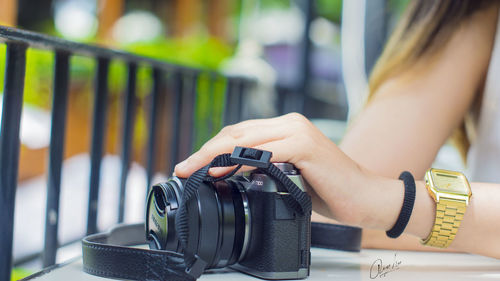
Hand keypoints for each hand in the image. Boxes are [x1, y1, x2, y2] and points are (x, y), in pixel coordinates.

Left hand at [174, 113, 391, 226]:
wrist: (365, 198)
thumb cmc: (327, 189)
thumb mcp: (287, 175)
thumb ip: (263, 167)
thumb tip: (230, 172)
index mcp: (285, 128)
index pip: (239, 133)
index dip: (211, 148)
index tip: (191, 165)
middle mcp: (290, 123)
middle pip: (236, 133)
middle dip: (205, 150)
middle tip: (183, 167)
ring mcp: (298, 132)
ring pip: (245, 139)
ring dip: (214, 154)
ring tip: (193, 168)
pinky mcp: (305, 145)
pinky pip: (265, 152)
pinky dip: (240, 161)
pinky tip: (223, 170)